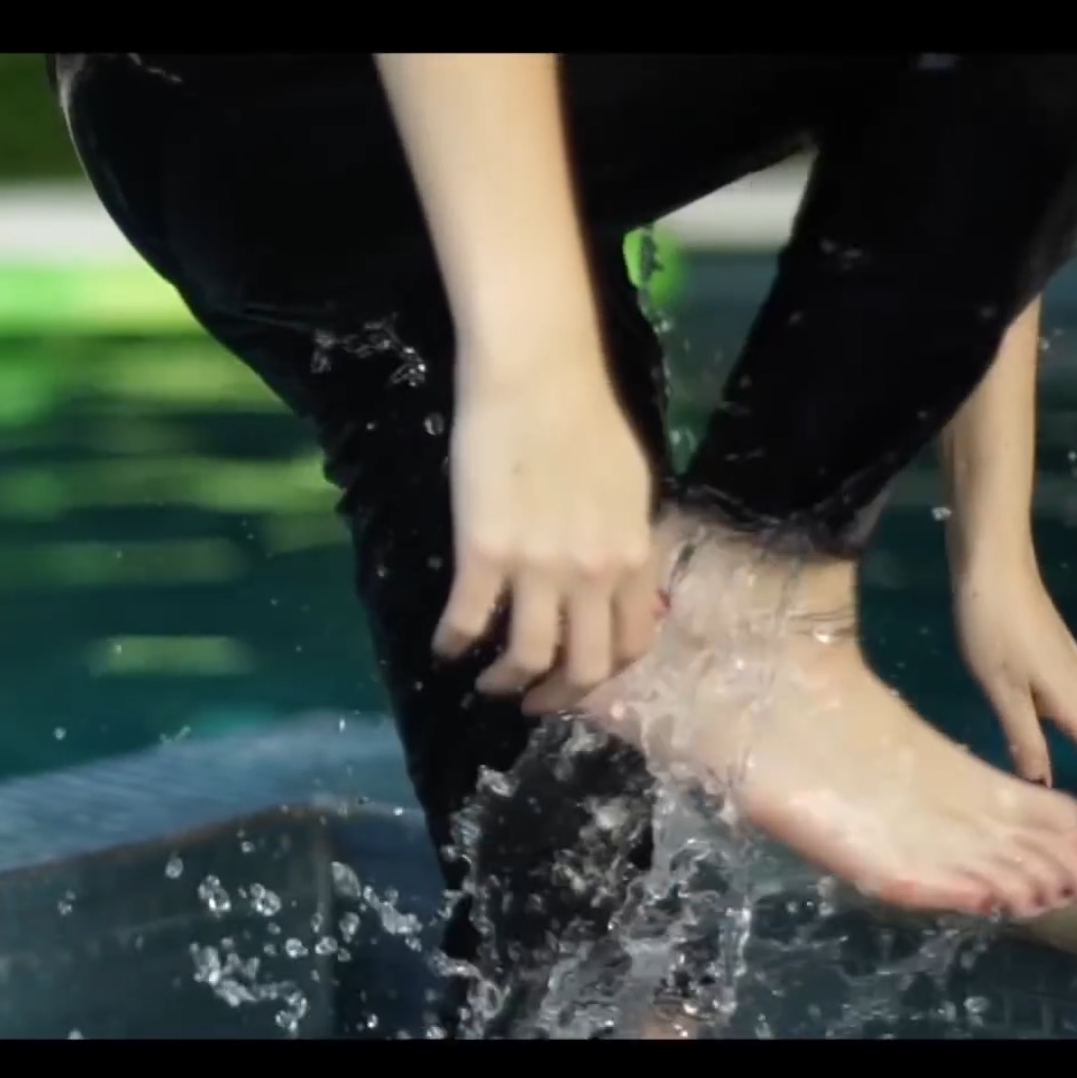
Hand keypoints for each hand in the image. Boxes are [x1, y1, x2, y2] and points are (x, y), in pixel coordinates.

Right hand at [435, 354, 659, 713]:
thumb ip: (624, 539)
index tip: (580, 679)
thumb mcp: (630, 487)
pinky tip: (443, 647)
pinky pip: (466, 620)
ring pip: (526, 657)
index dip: (605, 674)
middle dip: (557, 697)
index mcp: (632, 557)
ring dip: (506, 682)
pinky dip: (452, 644)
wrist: (537, 377)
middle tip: (532, 700)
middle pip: (583, 667)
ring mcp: (538, 568)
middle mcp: (593, 574)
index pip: (631, 643)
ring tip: (488, 682)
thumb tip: (616, 573)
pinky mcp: (484, 554)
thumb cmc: (586, 415)